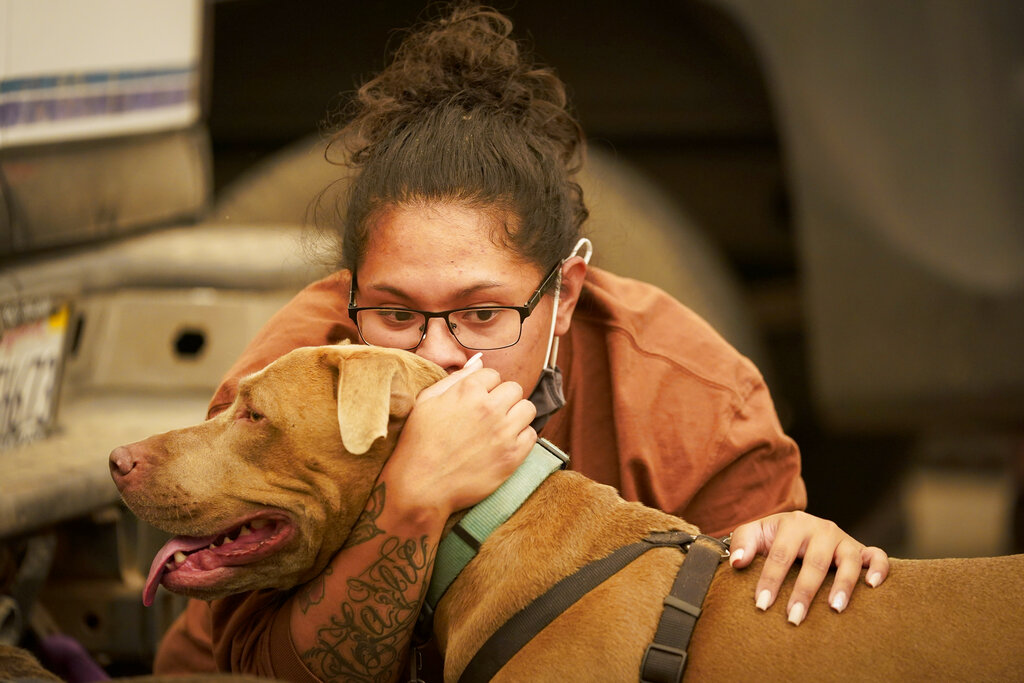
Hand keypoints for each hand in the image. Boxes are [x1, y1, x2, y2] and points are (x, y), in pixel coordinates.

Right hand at [383, 356, 536, 518]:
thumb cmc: (419, 442)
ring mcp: (503, 432)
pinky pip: (531, 435)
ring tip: (500, 428)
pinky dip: (521, 438)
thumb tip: (478, 363)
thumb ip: (456, 379)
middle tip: (490, 414)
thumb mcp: (427, 401)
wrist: (421, 486)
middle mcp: (489, 407)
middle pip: (514, 388)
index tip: (477, 401)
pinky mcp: (512, 456)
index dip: (485, 387)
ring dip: (516, 415)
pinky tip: (504, 444)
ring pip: (528, 409)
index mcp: (468, 390)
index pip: (493, 374)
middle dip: (503, 398)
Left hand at [728, 511, 888, 624]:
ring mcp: (843, 539)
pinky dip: (879, 569)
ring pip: (848, 560)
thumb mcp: (754, 533)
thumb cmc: (773, 537)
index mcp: (793, 523)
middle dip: (803, 592)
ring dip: (842, 585)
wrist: (796, 529)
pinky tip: (872, 587)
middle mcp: (821, 529)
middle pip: (814, 562)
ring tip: (834, 608)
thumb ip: (742, 543)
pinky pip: (877, 556)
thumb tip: (738, 562)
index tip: (761, 604)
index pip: (781, 554)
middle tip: (794, 618)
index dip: (771, 580)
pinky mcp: (862, 549)